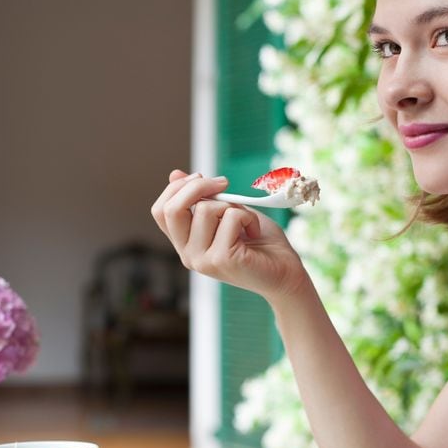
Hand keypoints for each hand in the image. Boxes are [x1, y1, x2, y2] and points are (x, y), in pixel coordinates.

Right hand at [151, 170, 310, 302]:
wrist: (286, 274)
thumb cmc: (260, 243)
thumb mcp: (227, 213)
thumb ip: (202, 199)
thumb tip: (175, 174)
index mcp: (185, 244)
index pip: (160, 211)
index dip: (177, 188)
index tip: (201, 177)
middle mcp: (188, 255)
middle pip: (172, 209)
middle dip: (198, 186)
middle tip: (224, 184)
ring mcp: (203, 260)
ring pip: (205, 209)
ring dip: (233, 206)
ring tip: (246, 222)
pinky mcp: (222, 259)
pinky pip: (230, 217)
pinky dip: (248, 217)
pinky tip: (254, 233)